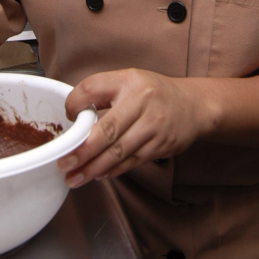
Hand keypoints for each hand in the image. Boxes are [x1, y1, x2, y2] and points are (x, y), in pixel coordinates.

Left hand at [57, 68, 210, 187]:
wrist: (193, 105)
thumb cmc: (154, 93)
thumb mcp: (128, 80)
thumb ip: (102, 93)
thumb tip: (74, 115)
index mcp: (128, 80)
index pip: (92, 89)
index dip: (75, 104)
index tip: (66, 118)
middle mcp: (142, 101)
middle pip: (107, 130)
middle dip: (83, 151)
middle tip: (64, 164)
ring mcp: (154, 125)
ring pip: (119, 151)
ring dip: (94, 168)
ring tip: (76, 177)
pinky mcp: (161, 144)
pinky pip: (132, 161)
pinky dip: (114, 170)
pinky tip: (99, 175)